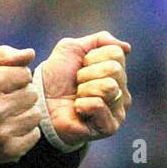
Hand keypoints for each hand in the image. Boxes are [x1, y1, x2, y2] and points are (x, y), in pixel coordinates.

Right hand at [0, 45, 41, 164]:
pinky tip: (9, 128)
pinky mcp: (8, 150)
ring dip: (24, 112)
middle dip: (20, 93)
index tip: (3, 83)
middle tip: (4, 99)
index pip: (24, 73)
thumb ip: (1, 54)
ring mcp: (1, 134)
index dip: (15, 75)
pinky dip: (25, 130)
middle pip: (32, 93)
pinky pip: (34, 134)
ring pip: (36, 114)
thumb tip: (30, 53)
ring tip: (7, 113)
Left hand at [40, 31, 132, 148]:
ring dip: (84, 89)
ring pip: (109, 87)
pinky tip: (78, 110)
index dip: (91, 57)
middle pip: (114, 69)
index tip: (80, 67)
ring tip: (77, 97)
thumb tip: (127, 48)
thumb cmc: (56, 77)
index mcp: (117, 73)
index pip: (116, 53)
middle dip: (87, 73)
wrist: (39, 102)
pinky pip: (99, 104)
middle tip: (77, 83)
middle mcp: (122, 91)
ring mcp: (118, 111)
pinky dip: (82, 104)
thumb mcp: (72, 49)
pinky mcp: (109, 127)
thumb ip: (100, 40)